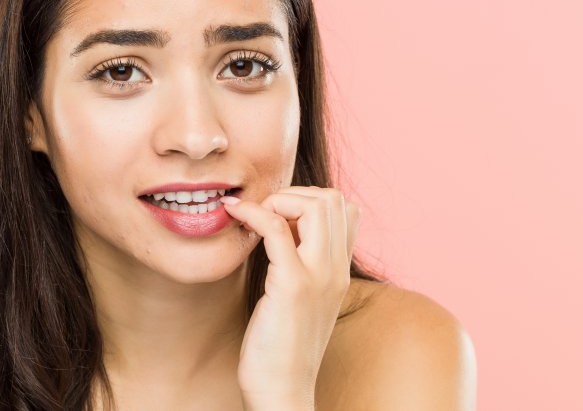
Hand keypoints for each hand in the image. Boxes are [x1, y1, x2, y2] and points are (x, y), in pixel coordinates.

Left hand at [223, 185, 358, 409]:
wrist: (283, 391)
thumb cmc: (280, 347)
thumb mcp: (300, 299)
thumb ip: (299, 266)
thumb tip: (276, 231)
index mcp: (340, 272)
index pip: (346, 210)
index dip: (310, 199)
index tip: (278, 215)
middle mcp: (336, 270)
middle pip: (335, 199)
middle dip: (294, 192)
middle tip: (265, 213)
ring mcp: (319, 277)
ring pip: (316, 205)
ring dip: (279, 199)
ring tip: (253, 216)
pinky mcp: (292, 287)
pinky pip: (276, 229)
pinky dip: (253, 213)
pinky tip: (235, 217)